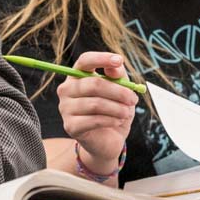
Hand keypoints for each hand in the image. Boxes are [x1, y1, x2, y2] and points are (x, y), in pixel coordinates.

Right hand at [57, 51, 137, 174]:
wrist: (108, 140)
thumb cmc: (113, 111)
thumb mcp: (120, 90)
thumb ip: (118, 75)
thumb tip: (116, 65)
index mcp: (77, 77)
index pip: (84, 61)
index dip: (101, 58)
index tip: (119, 60)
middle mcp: (66, 90)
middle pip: (93, 84)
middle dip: (119, 91)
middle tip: (133, 99)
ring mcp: (65, 108)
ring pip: (96, 104)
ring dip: (117, 108)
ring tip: (126, 113)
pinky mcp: (70, 126)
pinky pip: (94, 120)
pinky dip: (112, 120)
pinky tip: (118, 121)